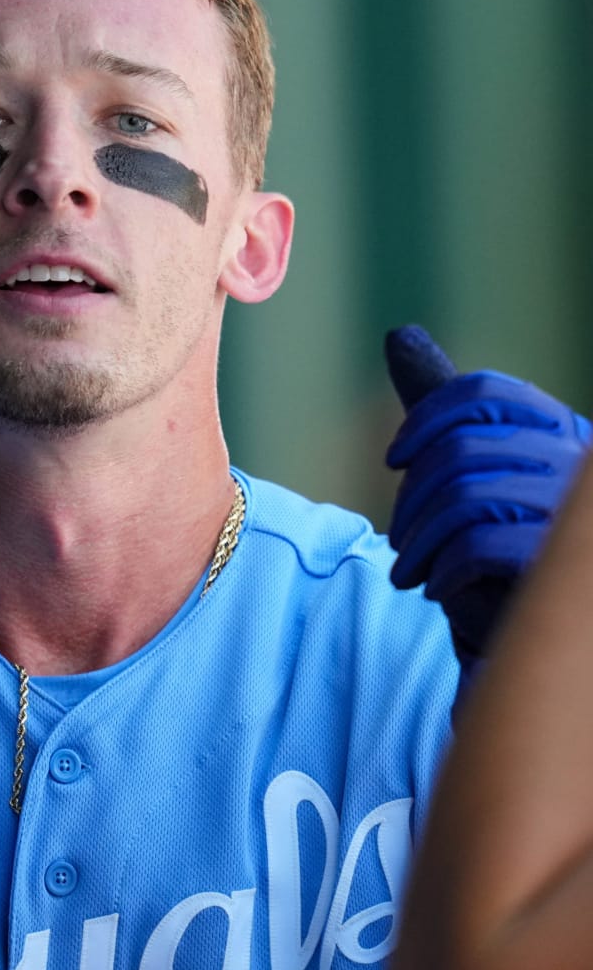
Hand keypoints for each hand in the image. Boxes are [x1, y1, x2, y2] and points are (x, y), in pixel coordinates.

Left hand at [385, 325, 590, 666]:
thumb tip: (399, 334)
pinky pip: (478, 545)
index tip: (394, 460)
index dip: (427, 419)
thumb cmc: (493, 542)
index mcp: (561, 431)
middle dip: (413, 496)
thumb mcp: (464, 468)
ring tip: (409, 571)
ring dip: (420, 539)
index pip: (485, 392)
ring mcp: (574, 517)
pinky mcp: (559, 566)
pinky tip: (436, 589)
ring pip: (464, 495)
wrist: (529, 635)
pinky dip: (443, 569)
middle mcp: (577, 464)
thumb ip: (441, 408)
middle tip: (400, 540)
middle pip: (462, 448)